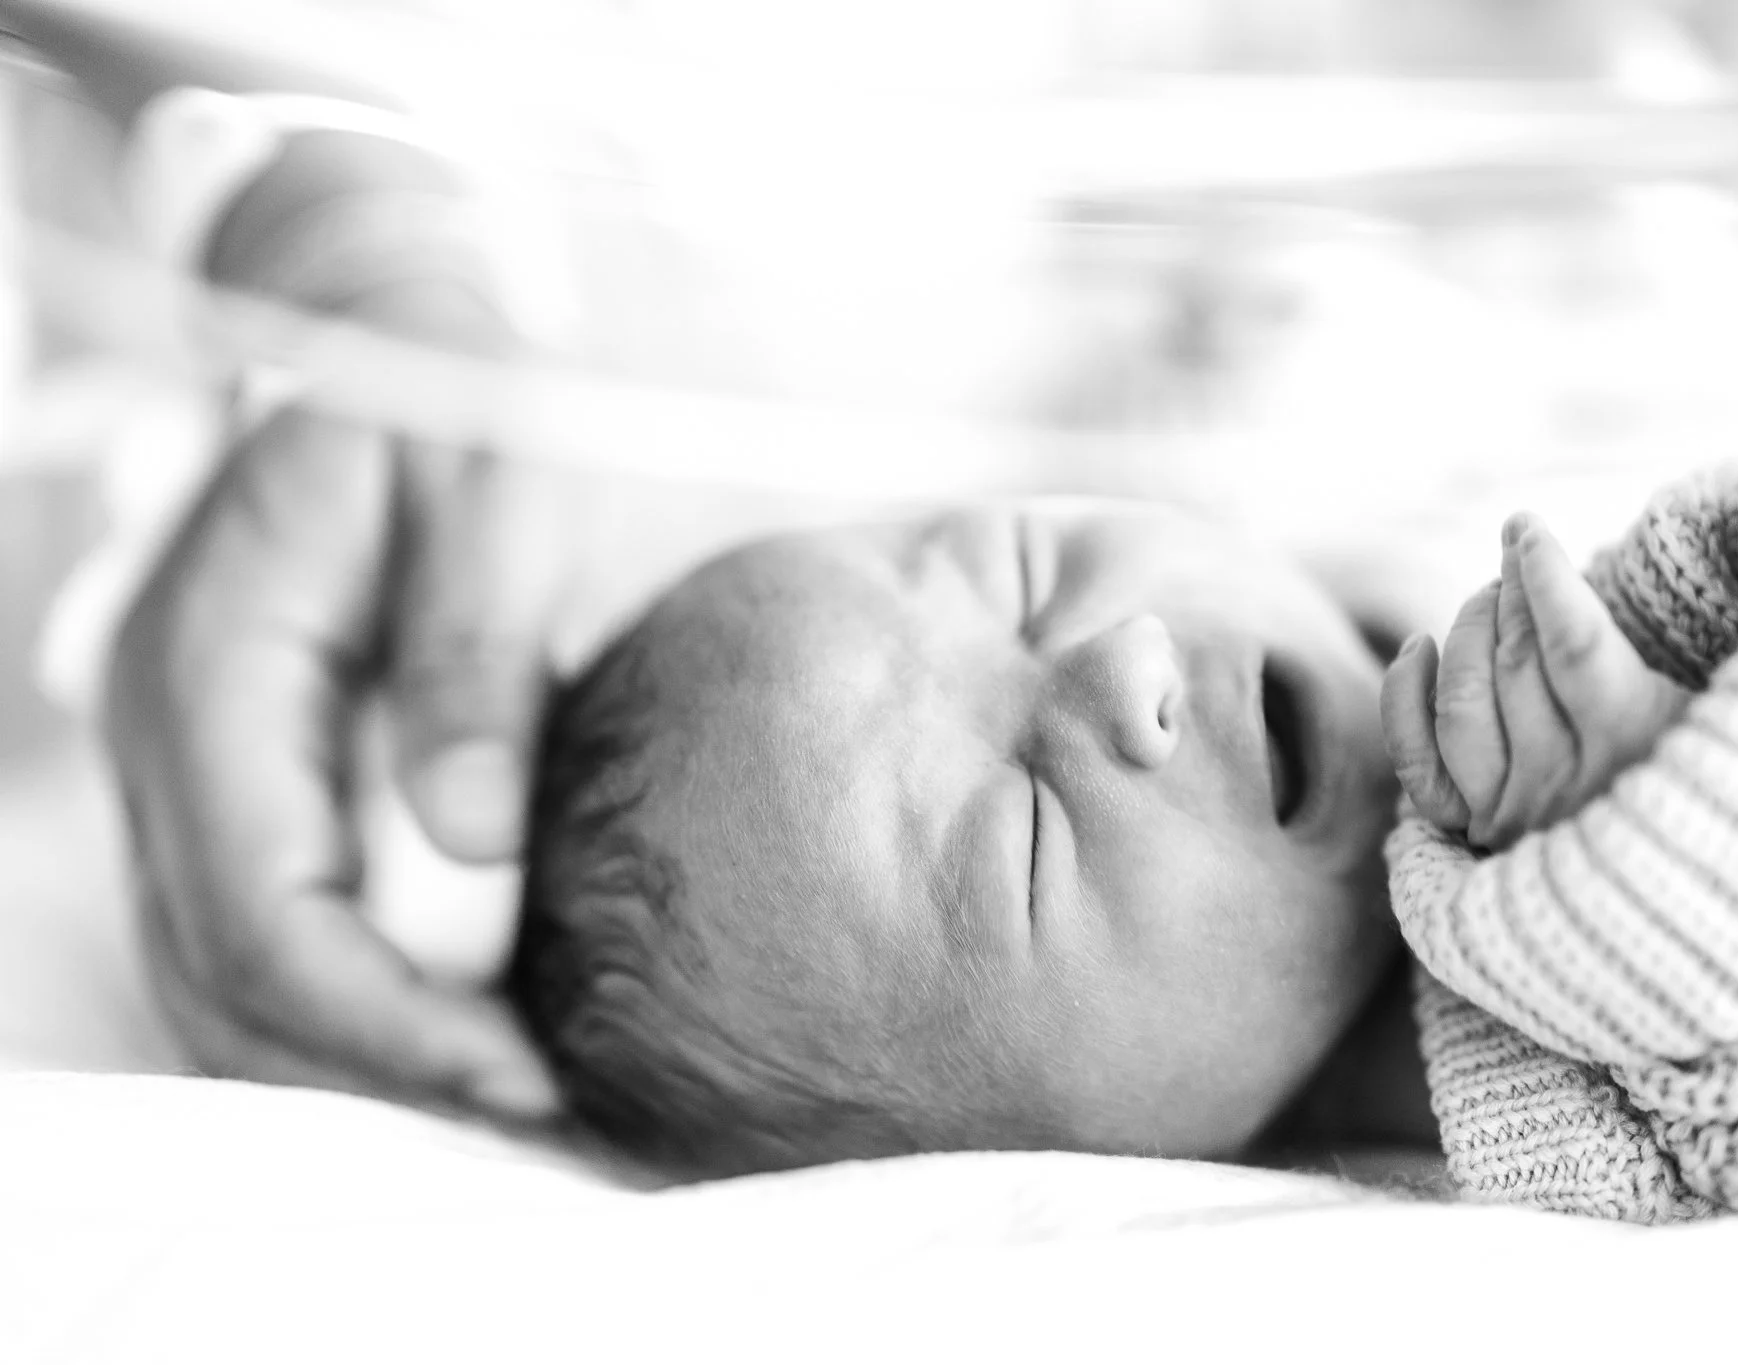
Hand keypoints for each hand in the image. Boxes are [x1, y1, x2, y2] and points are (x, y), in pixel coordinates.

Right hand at [105, 403, 564, 1121]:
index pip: (264, 910)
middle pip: (227, 977)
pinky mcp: (246, 783)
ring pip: (232, 979)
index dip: (384, 1021)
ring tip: (514, 1098)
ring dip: (362, 1060)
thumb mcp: (492, 490)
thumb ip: (476, 655)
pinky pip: (270, 934)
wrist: (397, 337)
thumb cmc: (457, 400)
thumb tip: (470, 848)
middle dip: (376, 1072)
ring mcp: (192, 768)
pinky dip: (357, 1006)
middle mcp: (168, 736)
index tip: (519, 1075)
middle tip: (537, 1114)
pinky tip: (468, 1027)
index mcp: (207, 664)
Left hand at [1380, 513, 1688, 850]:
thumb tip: (1591, 569)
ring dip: (1467, 632)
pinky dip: (1405, 699)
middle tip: (1516, 553)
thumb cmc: (1705, 770)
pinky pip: (1416, 761)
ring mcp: (1513, 811)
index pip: (1574, 642)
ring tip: (1488, 597)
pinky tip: (1420, 648)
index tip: (1528, 528)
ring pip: (1462, 701)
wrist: (1674, 879)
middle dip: (1509, 590)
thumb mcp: (1706, 701)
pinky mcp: (1472, 830)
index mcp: (1637, 744)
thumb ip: (1660, 643)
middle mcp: (1567, 784)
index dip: (1544, 575)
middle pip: (1516, 662)